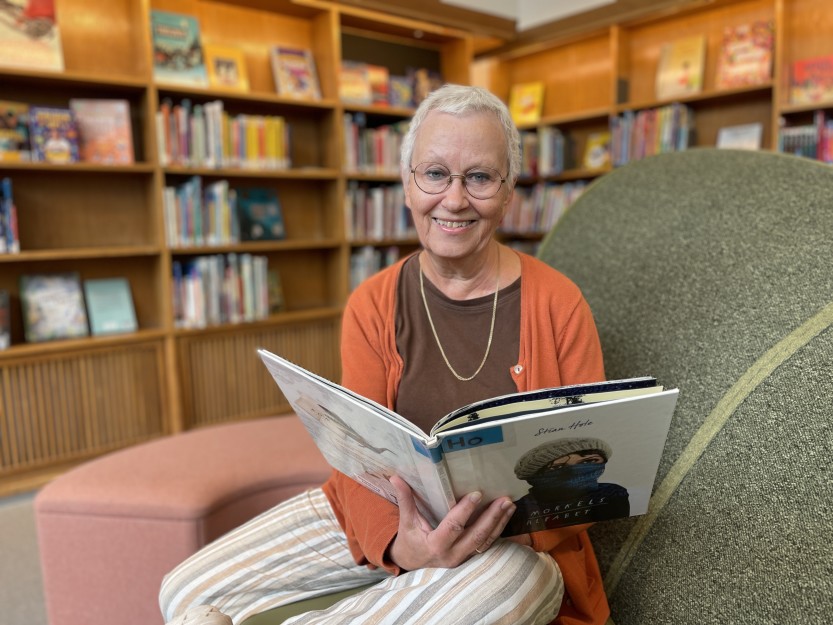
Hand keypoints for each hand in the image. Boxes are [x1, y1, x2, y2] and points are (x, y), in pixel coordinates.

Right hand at [387, 474, 517, 570]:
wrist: (410, 566)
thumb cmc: (409, 541)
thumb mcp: (406, 522)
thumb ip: (405, 500)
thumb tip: (395, 478)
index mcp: (435, 545)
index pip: (453, 526)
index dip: (465, 510)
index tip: (477, 494)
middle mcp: (451, 555)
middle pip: (476, 536)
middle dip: (492, 518)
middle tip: (504, 500)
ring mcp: (462, 559)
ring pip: (485, 542)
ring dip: (499, 523)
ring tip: (510, 506)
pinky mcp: (469, 558)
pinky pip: (486, 546)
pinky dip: (497, 531)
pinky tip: (506, 517)